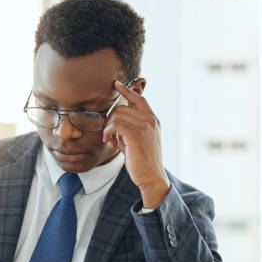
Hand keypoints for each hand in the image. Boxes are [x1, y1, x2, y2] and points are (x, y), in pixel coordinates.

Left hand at [103, 80, 169, 208]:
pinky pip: (116, 124)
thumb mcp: (135, 141)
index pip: (139, 99)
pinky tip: (109, 141)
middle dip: (111, 119)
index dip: (127, 90)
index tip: (116, 84)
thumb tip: (113, 123)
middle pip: (122, 107)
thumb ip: (128, 129)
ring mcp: (145, 125)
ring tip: (109, 140)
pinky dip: (108, 132)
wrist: (151, 176)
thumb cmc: (141, 161)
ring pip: (118, 115)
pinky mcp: (136, 134)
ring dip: (108, 127)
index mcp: (152, 119)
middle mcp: (150, 120)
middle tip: (108, 134)